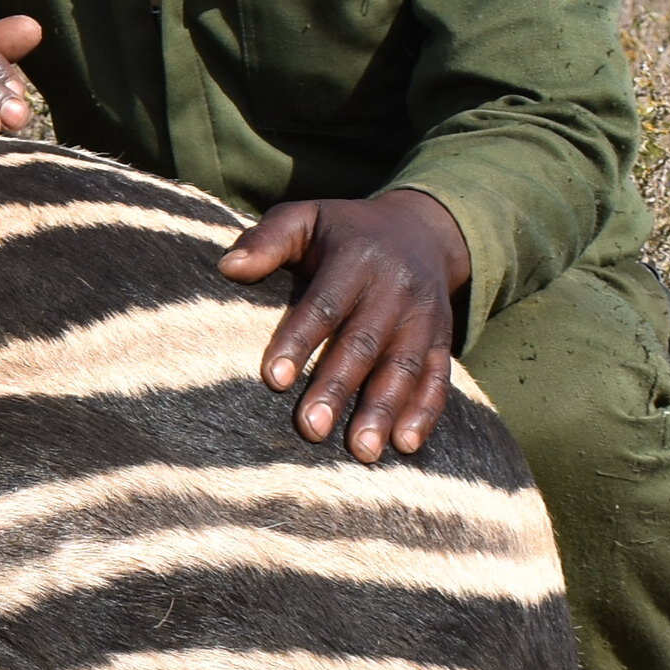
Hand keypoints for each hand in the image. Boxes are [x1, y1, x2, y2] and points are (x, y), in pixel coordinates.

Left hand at [218, 189, 472, 460]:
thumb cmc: (343, 232)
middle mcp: (395, 288)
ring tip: (360, 452)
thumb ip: (268, 239)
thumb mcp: (305, 218)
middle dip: (337, 387)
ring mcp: (423, 316)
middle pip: (363, 343)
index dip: (299, 341)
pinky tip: (405, 446)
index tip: (272, 380)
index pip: (324, 305)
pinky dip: (424, 412)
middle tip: (310, 428)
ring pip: (403, 367)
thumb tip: (227, 267)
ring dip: (383, 410)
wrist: (422, 229)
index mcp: (356, 259)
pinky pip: (437, 377)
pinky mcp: (442, 339)